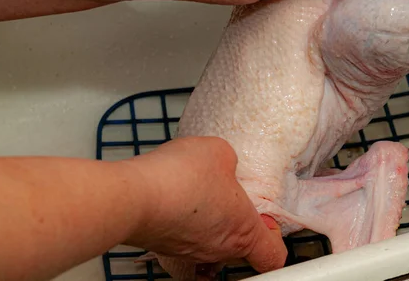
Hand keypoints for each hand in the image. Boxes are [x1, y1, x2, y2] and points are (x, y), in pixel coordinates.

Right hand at [123, 136, 286, 273]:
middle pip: (239, 246)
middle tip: (228, 193)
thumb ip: (230, 161)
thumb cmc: (181, 179)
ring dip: (208, 218)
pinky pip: (182, 233)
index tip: (268, 220)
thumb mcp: (221, 151)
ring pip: (209, 240)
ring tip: (197, 189)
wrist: (133, 197)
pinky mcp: (164, 245)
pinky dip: (182, 218)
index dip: (275, 239)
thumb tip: (224, 164)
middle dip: (237, 220)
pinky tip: (175, 193)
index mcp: (243, 232)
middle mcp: (218, 250)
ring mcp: (189, 252)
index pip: (272, 256)